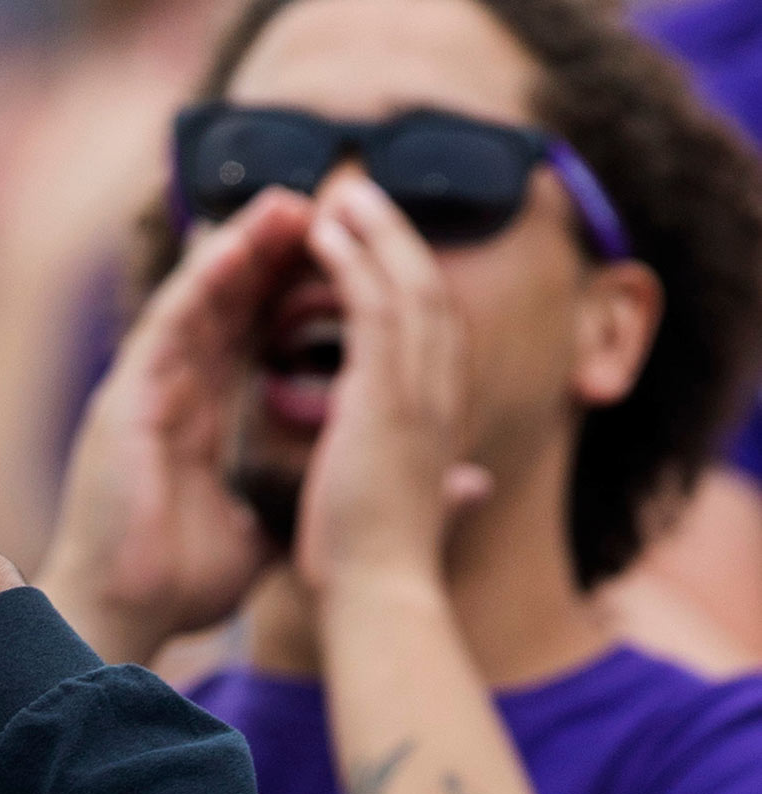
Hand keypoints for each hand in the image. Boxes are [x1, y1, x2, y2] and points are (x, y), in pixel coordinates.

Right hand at [37, 189, 312, 663]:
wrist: (122, 613)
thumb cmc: (177, 581)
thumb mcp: (260, 531)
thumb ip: (296, 500)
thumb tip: (352, 500)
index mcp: (197, 420)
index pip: (245, 338)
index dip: (284, 292)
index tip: (335, 254)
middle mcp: (168, 394)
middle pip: (223, 307)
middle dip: (266, 254)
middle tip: (316, 204)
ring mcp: (143, 391)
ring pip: (196, 302)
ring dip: (238, 249)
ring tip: (284, 203)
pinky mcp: (125, 398)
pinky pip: (166, 325)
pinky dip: (201, 282)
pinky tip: (234, 245)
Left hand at [296, 178, 489, 597]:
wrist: (378, 596)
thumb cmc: (381, 565)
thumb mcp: (417, 509)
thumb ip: (443, 487)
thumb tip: (471, 485)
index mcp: (444, 421)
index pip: (438, 330)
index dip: (412, 278)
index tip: (379, 244)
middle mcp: (444, 397)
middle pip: (432, 291)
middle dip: (399, 237)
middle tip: (363, 193)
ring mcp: (422, 393)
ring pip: (410, 284)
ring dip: (378, 231)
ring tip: (344, 192)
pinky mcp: (388, 396)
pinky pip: (375, 306)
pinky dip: (354, 261)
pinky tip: (325, 232)